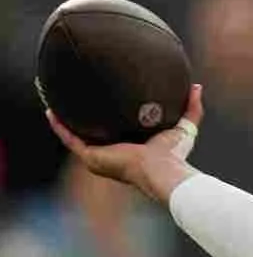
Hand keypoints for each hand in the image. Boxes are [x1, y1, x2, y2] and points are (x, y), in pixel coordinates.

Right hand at [47, 84, 203, 203]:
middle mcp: (111, 155)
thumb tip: (197, 87)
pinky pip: (70, 139)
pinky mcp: (91, 157)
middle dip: (82, 119)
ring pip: (76, 137)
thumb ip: (191, 108)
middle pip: (91, 134)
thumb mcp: (184, 127)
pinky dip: (60, 126)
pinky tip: (52, 111)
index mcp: (130, 149)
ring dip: (65, 121)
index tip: (102, 101)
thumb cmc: (174, 154)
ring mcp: (99, 157)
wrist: (162, 168)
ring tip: (55, 102)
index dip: (107, 119)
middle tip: (74, 98)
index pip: (114, 133)